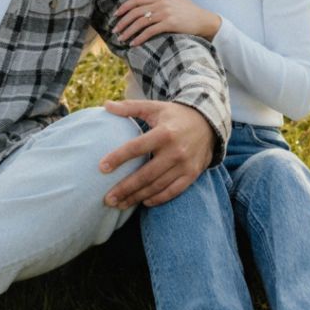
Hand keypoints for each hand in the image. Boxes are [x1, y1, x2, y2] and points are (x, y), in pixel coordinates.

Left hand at [99, 99, 214, 209]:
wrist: (208, 123)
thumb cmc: (174, 115)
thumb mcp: (154, 107)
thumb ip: (130, 107)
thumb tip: (106, 105)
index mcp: (164, 133)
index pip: (137, 147)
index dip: (118, 158)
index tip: (101, 168)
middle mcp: (175, 151)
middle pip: (146, 174)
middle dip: (125, 188)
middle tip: (107, 199)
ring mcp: (185, 165)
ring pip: (157, 186)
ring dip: (137, 197)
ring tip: (119, 204)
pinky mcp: (192, 174)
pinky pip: (173, 191)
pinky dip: (157, 199)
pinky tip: (143, 202)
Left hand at [113, 0, 220, 45]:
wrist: (205, 20)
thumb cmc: (191, 10)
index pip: (136, 0)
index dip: (124, 7)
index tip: (115, 15)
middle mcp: (161, 3)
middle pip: (135, 11)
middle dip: (123, 21)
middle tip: (115, 30)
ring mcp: (165, 13)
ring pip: (140, 22)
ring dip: (128, 31)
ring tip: (121, 39)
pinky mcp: (170, 24)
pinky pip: (150, 31)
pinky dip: (140, 38)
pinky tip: (134, 44)